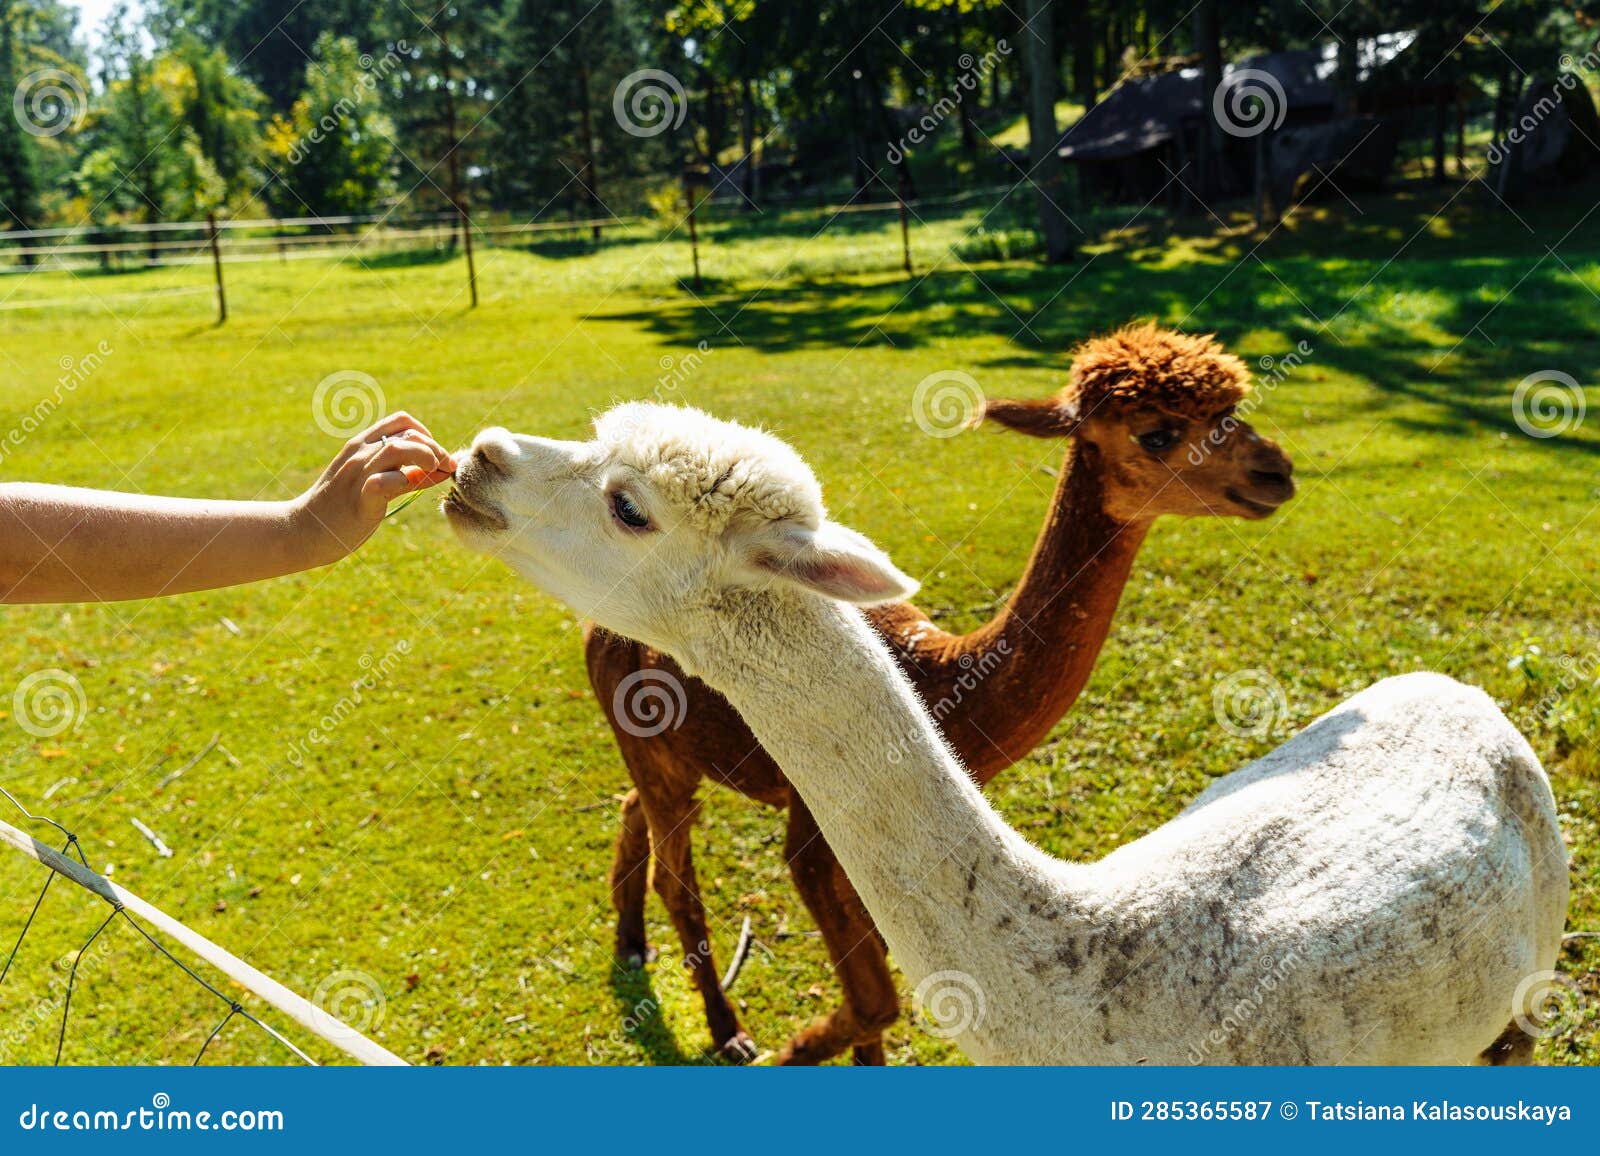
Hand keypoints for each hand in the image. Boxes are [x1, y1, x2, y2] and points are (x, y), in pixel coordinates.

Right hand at [292, 412, 455, 565]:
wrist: (304, 530)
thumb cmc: (342, 508)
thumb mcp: (375, 483)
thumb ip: (406, 474)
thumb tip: (442, 469)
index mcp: (362, 445)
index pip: (401, 421)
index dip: (426, 434)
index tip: (435, 456)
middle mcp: (360, 453)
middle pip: (407, 433)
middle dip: (436, 448)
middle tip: (447, 467)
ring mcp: (358, 474)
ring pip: (399, 448)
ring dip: (426, 457)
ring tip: (435, 473)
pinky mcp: (359, 498)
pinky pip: (386, 481)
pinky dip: (405, 482)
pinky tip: (412, 490)